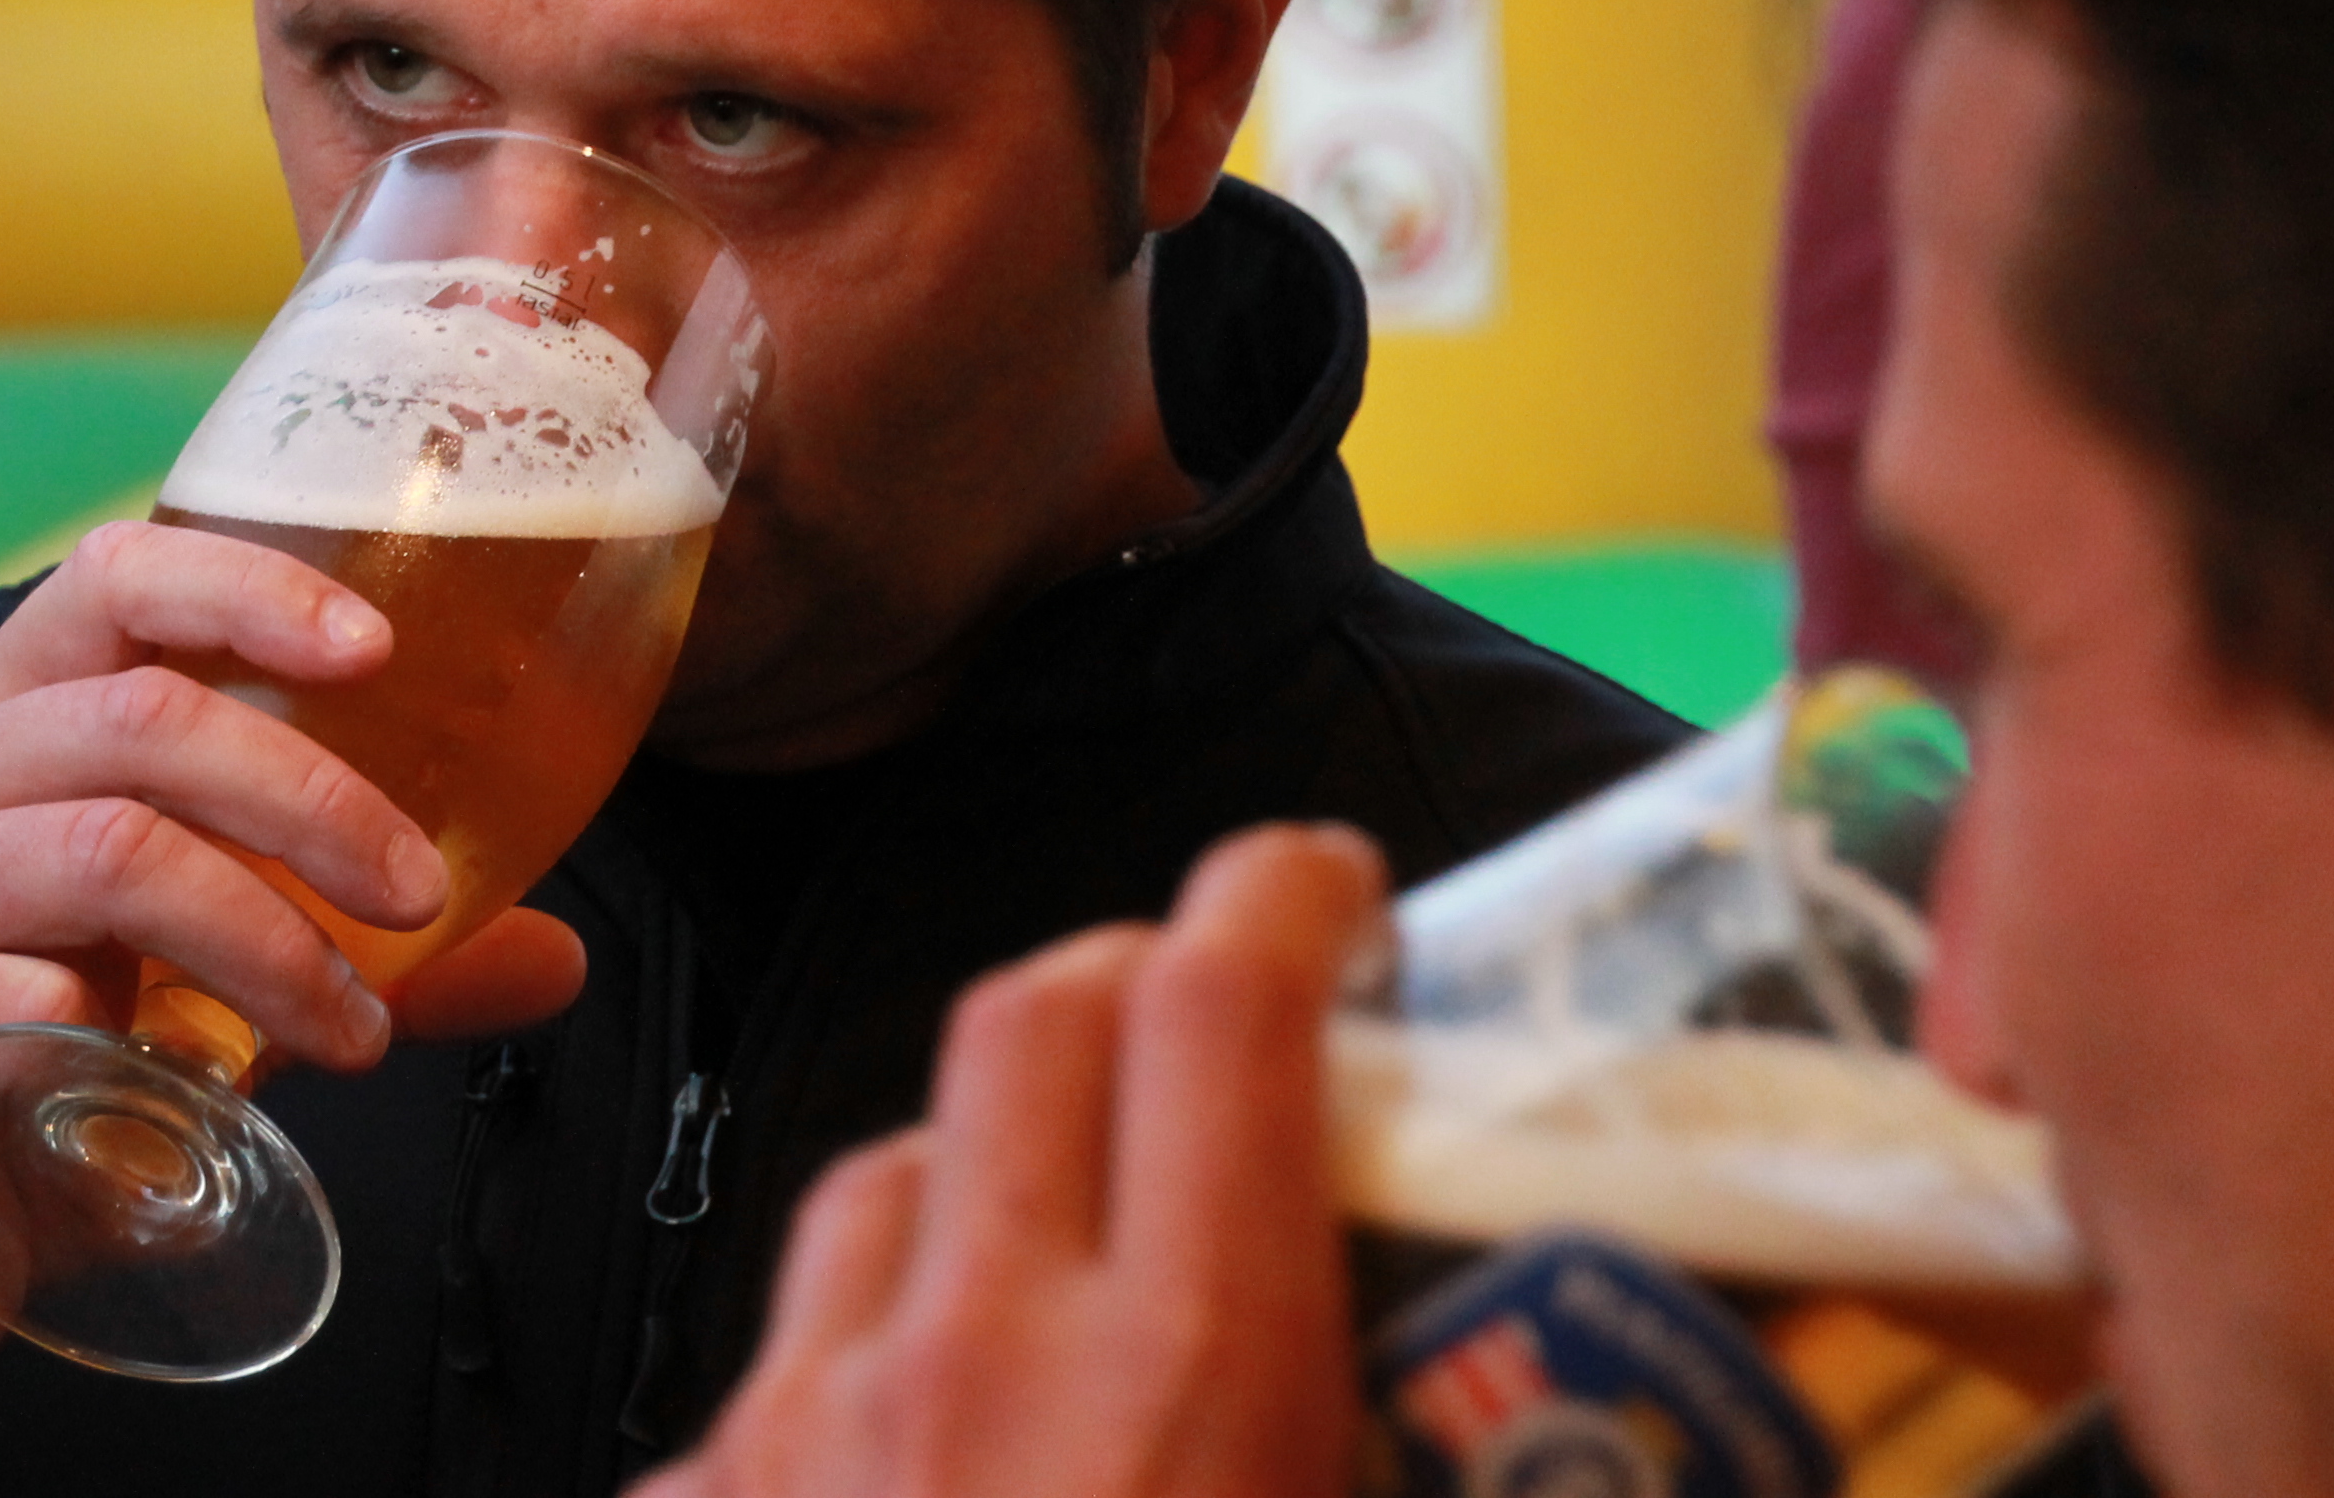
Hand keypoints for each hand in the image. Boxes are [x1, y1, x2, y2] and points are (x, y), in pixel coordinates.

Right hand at [0, 521, 586, 1492]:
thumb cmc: (47, 1059)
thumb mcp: (204, 975)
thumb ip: (355, 943)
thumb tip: (553, 954)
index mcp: (7, 716)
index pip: (116, 580)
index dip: (246, 586)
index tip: (376, 649)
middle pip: (142, 721)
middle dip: (312, 800)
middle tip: (415, 898)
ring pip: (102, 850)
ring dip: (261, 942)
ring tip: (352, 1032)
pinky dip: (108, 1031)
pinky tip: (171, 1086)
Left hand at [644, 824, 1385, 1497]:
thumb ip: (1420, 1422)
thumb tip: (1548, 1381)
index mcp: (1190, 1385)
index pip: (1217, 1011)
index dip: (1281, 900)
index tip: (1332, 892)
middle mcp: (979, 1371)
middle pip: (1031, 1019)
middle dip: (1131, 977)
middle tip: (1212, 1030)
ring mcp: (809, 1434)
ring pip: (886, 1173)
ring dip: (983, 1165)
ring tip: (1069, 1254)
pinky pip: (785, 1365)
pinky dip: (867, 1371)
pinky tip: (928, 1449)